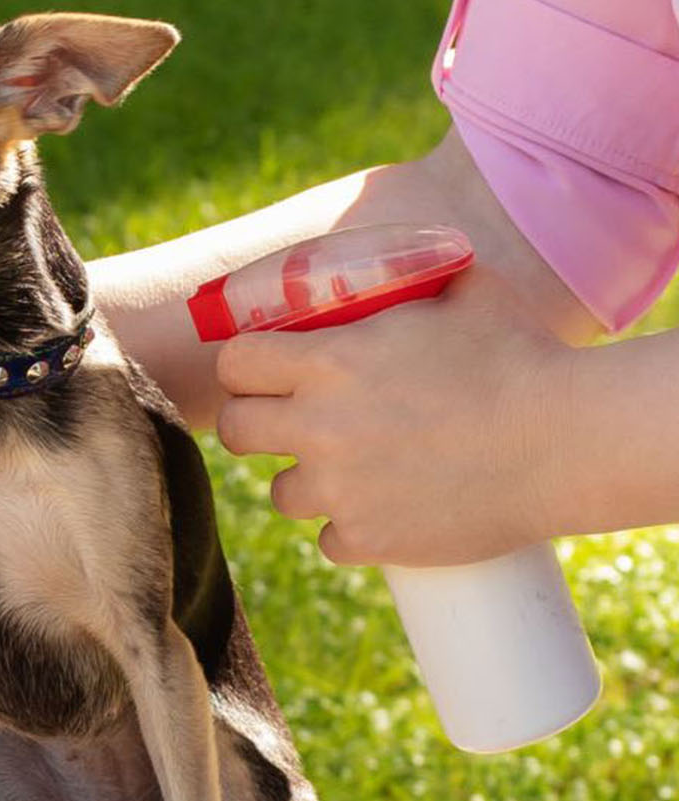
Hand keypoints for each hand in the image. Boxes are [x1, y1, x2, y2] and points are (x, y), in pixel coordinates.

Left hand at [215, 267, 573, 566]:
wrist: (567, 441)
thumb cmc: (522, 356)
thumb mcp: (468, 292)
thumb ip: (424, 277)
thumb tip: (418, 259)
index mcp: (329, 361)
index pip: (235, 364)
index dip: (245, 367)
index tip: (261, 372)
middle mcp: (320, 426)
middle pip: (234, 431)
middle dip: (255, 424)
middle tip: (289, 424)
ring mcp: (341, 489)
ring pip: (280, 493)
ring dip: (305, 482)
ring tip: (346, 472)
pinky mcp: (370, 540)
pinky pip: (329, 541)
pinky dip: (351, 530)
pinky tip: (380, 514)